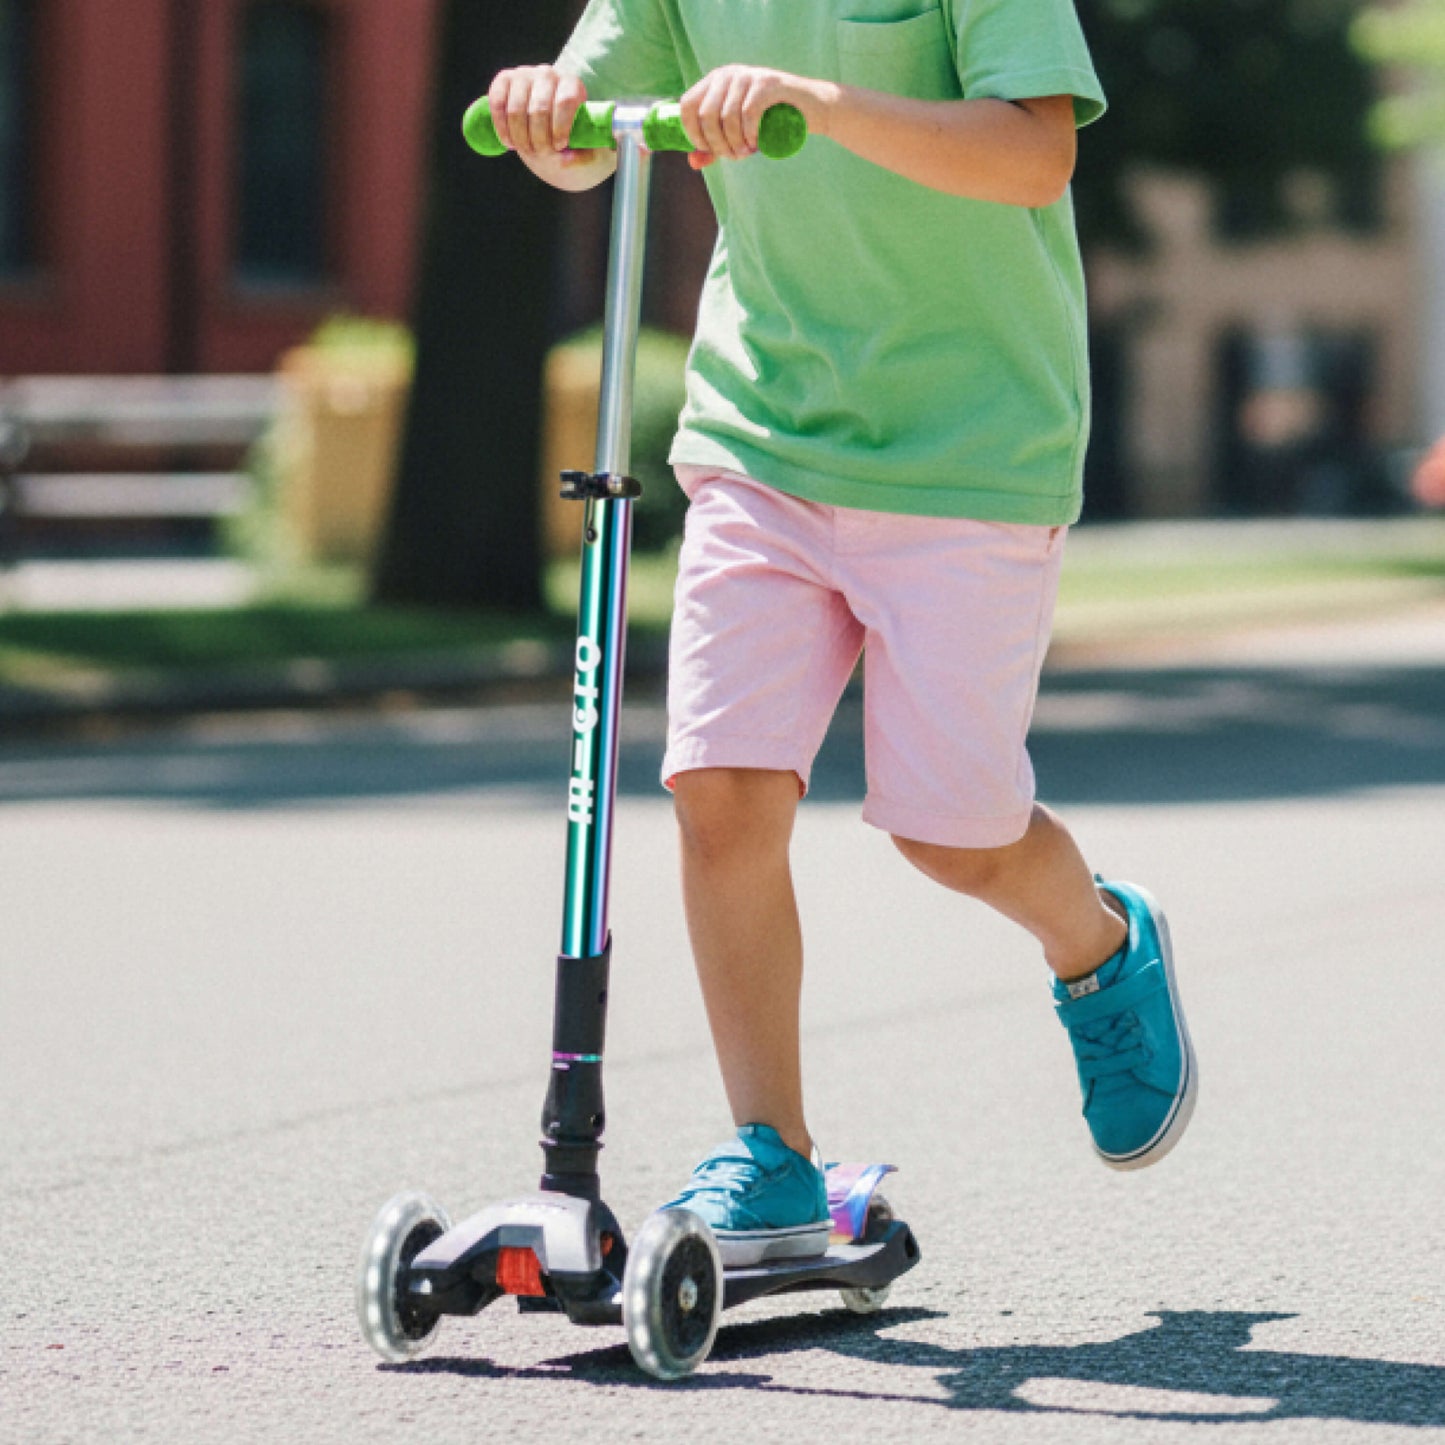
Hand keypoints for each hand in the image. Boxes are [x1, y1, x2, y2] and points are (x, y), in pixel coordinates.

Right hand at [487, 65, 606, 179]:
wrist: (548, 128)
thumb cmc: (570, 140)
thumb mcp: (585, 149)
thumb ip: (583, 156)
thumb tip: (567, 160)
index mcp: (573, 84)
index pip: (565, 101)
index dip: (560, 127)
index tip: (560, 146)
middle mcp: (548, 74)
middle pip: (539, 109)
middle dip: (539, 139)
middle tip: (541, 154)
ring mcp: (524, 74)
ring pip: (516, 109)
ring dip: (520, 138)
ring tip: (527, 150)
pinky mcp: (504, 80)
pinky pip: (497, 104)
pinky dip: (502, 128)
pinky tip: (510, 143)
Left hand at [680, 65, 832, 169]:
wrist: (811, 108)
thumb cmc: (771, 122)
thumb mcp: (738, 135)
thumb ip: (714, 148)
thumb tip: (693, 163)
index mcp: (715, 81)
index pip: (687, 105)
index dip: (692, 133)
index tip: (708, 150)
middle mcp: (729, 74)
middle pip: (706, 114)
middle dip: (717, 143)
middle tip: (734, 156)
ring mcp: (748, 75)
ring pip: (726, 116)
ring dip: (734, 143)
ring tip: (746, 153)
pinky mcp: (767, 83)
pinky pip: (748, 112)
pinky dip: (749, 133)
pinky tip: (755, 143)